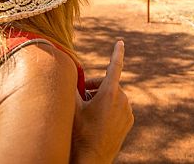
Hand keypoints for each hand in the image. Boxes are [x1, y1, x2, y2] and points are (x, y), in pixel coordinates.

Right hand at [71, 41, 133, 163]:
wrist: (93, 158)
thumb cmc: (80, 132)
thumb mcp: (73, 108)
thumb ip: (70, 88)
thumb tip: (64, 72)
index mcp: (110, 93)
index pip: (114, 66)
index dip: (116, 52)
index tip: (120, 42)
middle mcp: (122, 100)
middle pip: (107, 84)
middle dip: (94, 86)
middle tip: (81, 94)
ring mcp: (127, 111)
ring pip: (113, 96)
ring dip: (101, 98)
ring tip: (87, 109)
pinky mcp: (129, 121)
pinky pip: (119, 108)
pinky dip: (110, 108)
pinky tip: (98, 118)